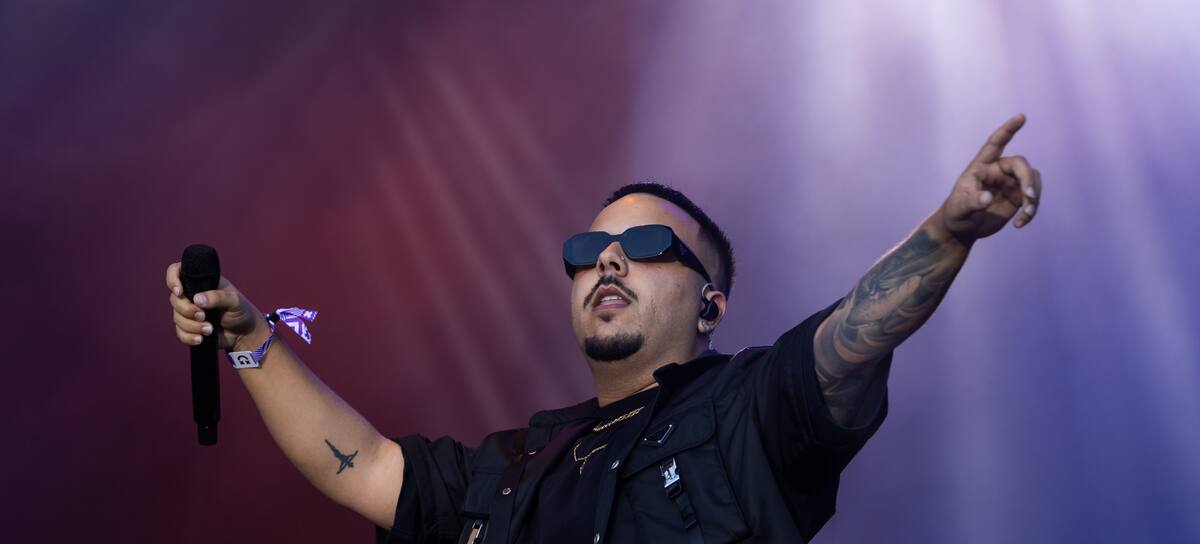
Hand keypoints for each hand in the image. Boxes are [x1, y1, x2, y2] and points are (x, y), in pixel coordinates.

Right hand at [166, 262, 265, 350]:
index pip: (177, 272)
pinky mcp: (190, 328)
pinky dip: (189, 337)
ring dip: (192, 326)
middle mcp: (192, 295)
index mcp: (201, 282)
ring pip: (177, 318)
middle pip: (175, 299)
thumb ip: (217, 297)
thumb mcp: (234, 300)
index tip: (179, 292)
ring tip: (210, 329)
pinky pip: (180, 332)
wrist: (244, 333)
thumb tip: (197, 299)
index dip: (173, 280)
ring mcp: (189, 312)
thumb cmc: (241, 310)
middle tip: (203, 316)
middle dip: (187, 310)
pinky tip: (201, 339)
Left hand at [940, 114, 1042, 241]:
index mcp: (981, 166)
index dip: (1008, 130)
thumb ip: (971, 202)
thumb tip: (988, 197)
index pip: (995, 143)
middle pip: (1021, 164)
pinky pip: (1033, 198)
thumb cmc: (955, 214)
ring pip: (1032, 180)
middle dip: (1027, 179)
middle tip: (1028, 197)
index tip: (1021, 117)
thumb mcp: (959, 209)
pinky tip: (1019, 224)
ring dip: (1033, 197)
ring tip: (1025, 214)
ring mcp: (1010, 183)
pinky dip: (1031, 210)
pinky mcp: (1018, 197)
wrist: (962, 229)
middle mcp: (998, 171)